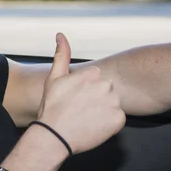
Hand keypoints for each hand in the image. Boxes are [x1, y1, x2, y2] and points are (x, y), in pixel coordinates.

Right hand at [37, 32, 125, 153]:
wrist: (54, 136)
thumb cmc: (51, 107)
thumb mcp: (54, 78)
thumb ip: (62, 55)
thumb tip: (61, 34)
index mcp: (92, 73)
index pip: (96, 79)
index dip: (85, 91)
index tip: (74, 100)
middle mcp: (106, 85)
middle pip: (106, 91)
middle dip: (96, 99)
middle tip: (79, 111)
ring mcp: (114, 103)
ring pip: (113, 104)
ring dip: (103, 111)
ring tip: (85, 119)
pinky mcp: (119, 120)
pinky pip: (118, 119)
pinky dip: (108, 124)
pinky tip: (94, 126)